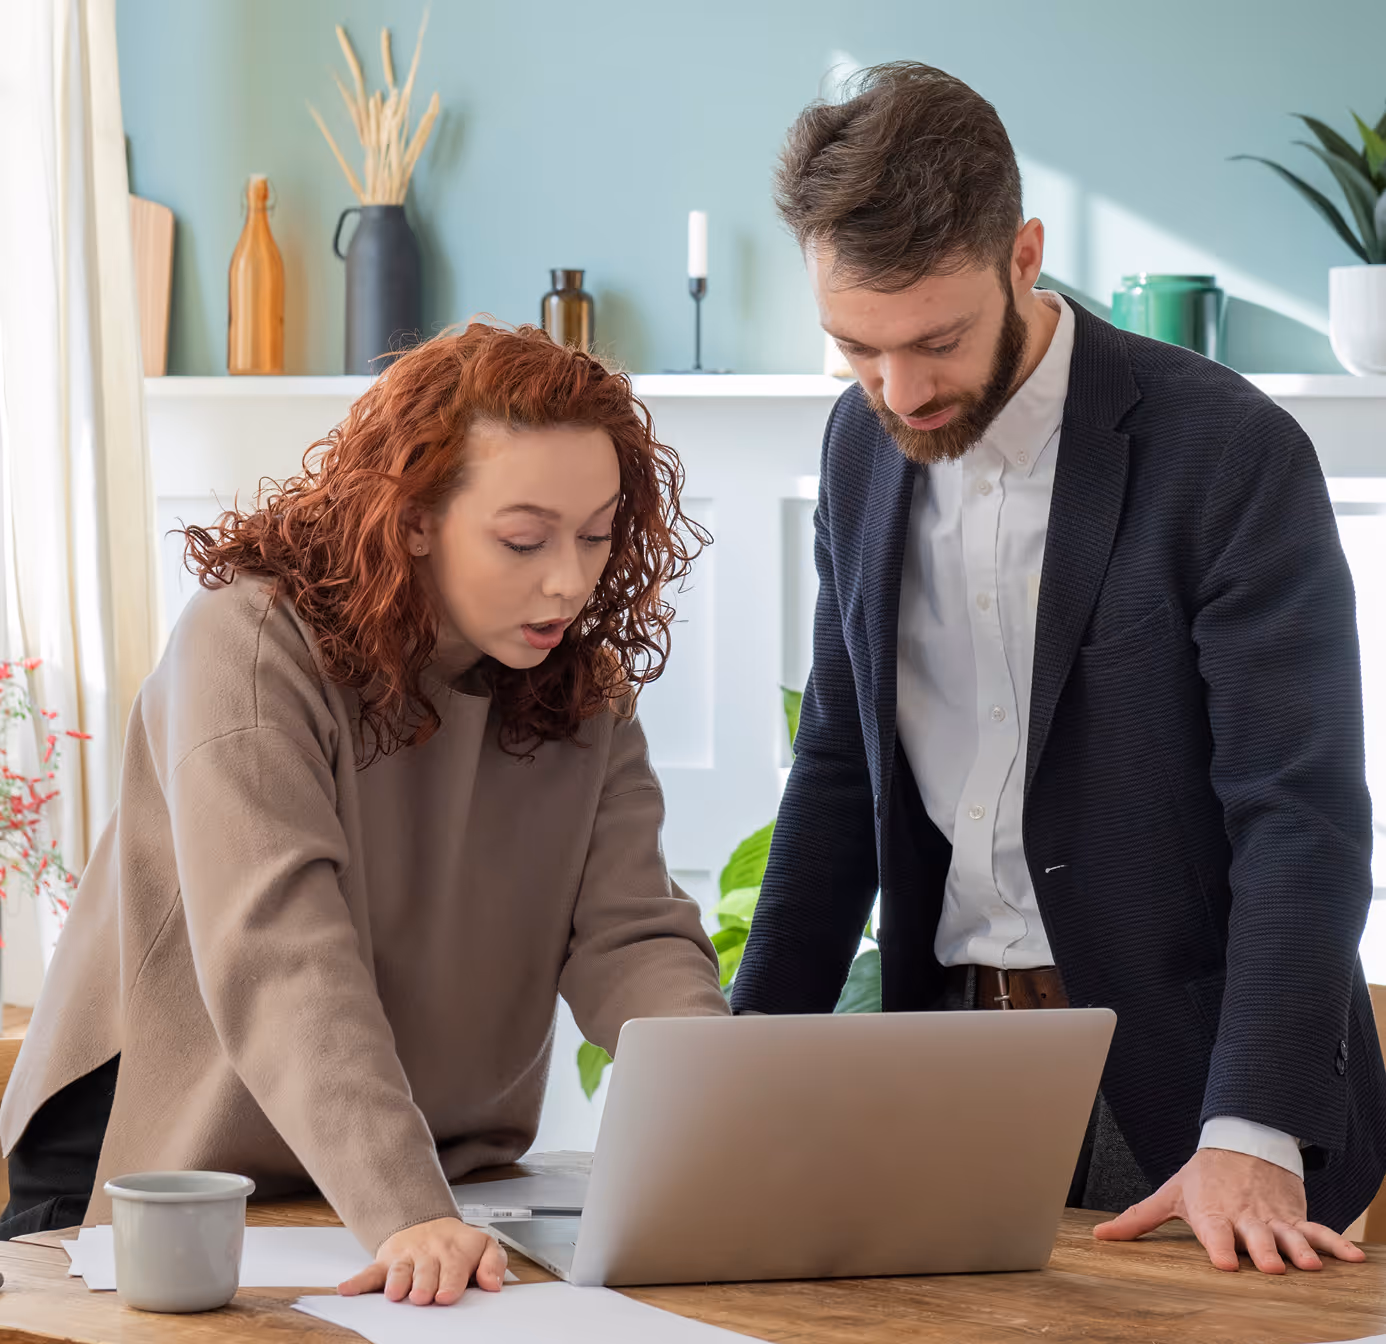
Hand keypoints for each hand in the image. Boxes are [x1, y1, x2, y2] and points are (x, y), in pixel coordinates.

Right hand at [338, 1216, 506, 1304]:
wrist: (428, 1224)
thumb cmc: (457, 1246)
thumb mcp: (485, 1246)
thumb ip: (494, 1264)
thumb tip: (494, 1284)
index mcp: (456, 1252)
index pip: (455, 1268)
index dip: (451, 1282)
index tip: (446, 1295)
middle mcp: (430, 1254)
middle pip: (426, 1271)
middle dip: (423, 1284)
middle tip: (421, 1297)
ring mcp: (407, 1257)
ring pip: (400, 1269)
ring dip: (397, 1281)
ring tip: (394, 1294)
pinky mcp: (386, 1262)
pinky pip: (370, 1271)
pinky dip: (358, 1281)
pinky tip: (347, 1289)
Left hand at [1093, 1147, 1365, 1273]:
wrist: (1241, 1142)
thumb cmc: (1202, 1176)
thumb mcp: (1170, 1193)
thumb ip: (1138, 1219)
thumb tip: (1101, 1236)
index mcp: (1212, 1213)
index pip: (1214, 1232)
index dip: (1218, 1246)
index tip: (1223, 1263)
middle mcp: (1244, 1217)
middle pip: (1255, 1238)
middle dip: (1264, 1252)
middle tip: (1273, 1267)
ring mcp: (1273, 1218)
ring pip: (1289, 1235)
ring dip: (1300, 1249)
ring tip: (1309, 1265)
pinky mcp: (1295, 1216)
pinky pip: (1319, 1231)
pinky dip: (1337, 1244)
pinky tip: (1354, 1260)